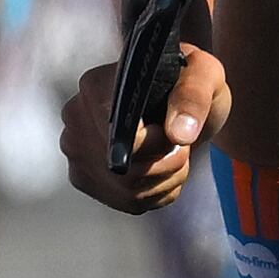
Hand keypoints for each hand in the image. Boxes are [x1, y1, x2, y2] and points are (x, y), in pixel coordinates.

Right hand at [65, 41, 224, 211]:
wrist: (178, 100)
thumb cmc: (188, 80)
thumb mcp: (202, 74)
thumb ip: (193, 97)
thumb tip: (180, 133)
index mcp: (96, 86)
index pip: (120, 135)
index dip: (158, 143)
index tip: (176, 132)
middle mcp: (76, 118)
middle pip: (125, 170)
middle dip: (168, 163)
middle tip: (180, 142)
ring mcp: (77, 152)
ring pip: (130, 191)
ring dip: (167, 178)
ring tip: (172, 151)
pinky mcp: (86, 179)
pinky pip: (129, 202)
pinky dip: (157, 192)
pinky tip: (162, 167)